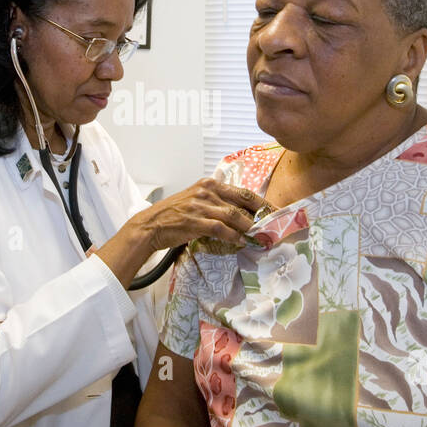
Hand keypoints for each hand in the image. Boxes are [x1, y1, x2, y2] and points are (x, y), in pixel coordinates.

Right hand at [132, 178, 268, 251]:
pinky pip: (220, 228)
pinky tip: (241, 242)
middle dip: (262, 214)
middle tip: (274, 226)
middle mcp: (206, 191)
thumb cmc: (174, 214)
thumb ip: (218, 202)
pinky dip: (233, 236)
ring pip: (234, 215)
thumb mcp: (197, 200)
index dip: (262, 203)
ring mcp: (200, 205)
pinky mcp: (194, 221)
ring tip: (260, 236)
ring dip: (249, 228)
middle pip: (243, 201)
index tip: (275, 212)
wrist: (151, 225)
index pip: (243, 191)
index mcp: (209, 184)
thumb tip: (243, 215)